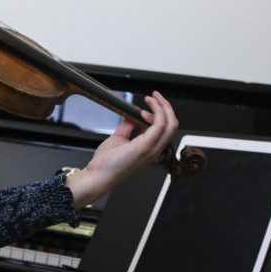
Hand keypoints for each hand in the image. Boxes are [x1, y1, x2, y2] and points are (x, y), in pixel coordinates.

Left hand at [64, 91, 178, 206]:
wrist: (98, 176)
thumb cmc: (106, 163)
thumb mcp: (119, 138)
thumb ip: (128, 127)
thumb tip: (131, 115)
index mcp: (150, 148)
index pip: (166, 128)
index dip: (159, 113)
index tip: (146, 104)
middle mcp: (154, 149)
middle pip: (172, 124)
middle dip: (166, 106)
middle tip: (155, 96)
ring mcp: (151, 149)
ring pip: (170, 124)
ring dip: (162, 106)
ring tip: (151, 97)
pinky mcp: (144, 147)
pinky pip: (159, 126)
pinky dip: (156, 112)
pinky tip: (145, 108)